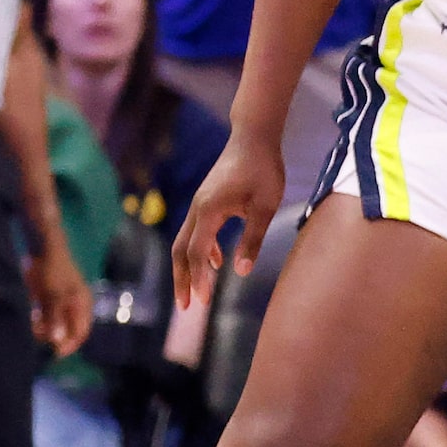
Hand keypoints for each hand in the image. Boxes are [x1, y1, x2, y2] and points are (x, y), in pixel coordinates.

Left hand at [25, 233, 90, 356]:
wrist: (41, 248)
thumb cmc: (53, 270)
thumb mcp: (54, 295)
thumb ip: (55, 318)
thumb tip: (57, 340)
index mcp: (82, 305)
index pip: (81, 332)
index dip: (70, 344)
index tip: (55, 354)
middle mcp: (73, 306)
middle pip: (67, 329)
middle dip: (55, 337)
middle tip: (40, 340)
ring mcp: (60, 302)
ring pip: (55, 324)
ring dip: (45, 330)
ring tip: (33, 329)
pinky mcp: (48, 298)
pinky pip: (45, 316)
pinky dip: (39, 321)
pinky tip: (31, 321)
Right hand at [170, 128, 285, 310]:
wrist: (253, 137)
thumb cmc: (263, 170)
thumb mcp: (265, 207)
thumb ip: (253, 239)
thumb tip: (242, 271)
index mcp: (210, 211)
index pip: (198, 253)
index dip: (199, 279)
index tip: (202, 302)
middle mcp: (197, 209)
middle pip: (181, 251)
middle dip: (182, 280)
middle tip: (186, 308)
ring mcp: (199, 204)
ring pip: (186, 242)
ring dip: (189, 268)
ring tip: (196, 292)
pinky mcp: (206, 201)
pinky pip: (196, 232)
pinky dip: (201, 250)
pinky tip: (216, 262)